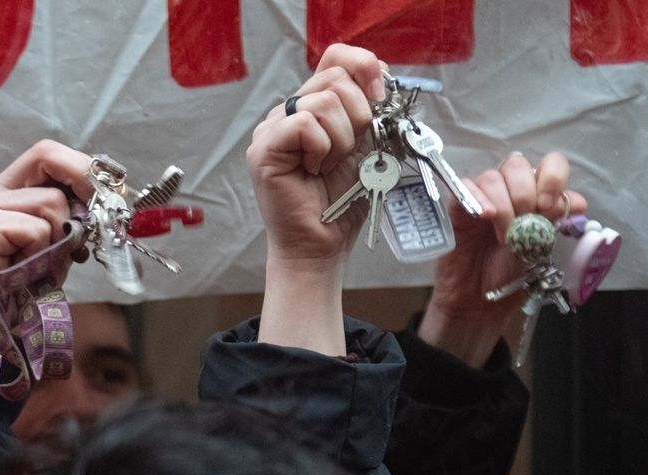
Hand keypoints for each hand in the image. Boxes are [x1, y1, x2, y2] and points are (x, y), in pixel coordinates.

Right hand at [0, 140, 94, 313]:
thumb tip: (110, 199)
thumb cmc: (22, 286)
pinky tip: (24, 271)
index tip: (108, 194)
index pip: (48, 153)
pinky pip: (38, 230)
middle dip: (80, 191)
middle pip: (49, 159)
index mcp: (12, 190)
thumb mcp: (55, 246)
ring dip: (58, 240)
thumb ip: (73, 219)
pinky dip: (41, 255)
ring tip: (39, 264)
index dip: (82, 167)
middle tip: (84, 229)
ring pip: (52, 202)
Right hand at [246, 44, 388, 352]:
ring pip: (323, 101)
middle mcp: (289, 112)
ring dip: (341, 139)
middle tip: (351, 151)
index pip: (336, 57)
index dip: (364, 66)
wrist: (322, 246)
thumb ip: (371, 110)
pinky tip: (313, 170)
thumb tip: (383, 76)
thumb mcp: (368, 146)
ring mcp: (272, 129)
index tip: (382, 95)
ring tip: (328, 167)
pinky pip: (305, 124)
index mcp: (314, 107)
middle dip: (359, 114)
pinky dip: (321, 149)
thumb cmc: (341, 204)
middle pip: (334, 77)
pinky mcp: (264, 148)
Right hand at [419, 152, 586, 367]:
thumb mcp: (539, 248)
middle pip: (517, 165)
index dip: (551, 177)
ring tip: (504, 236)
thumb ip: (554, 222)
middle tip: (524, 222)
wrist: (480, 299)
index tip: (547, 205)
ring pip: (492, 177)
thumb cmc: (511, 273)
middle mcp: (510, 190)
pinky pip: (464, 187)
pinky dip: (477, 199)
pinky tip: (485, 217)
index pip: (550, 165)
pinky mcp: (459, 206)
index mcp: (536, 194)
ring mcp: (483, 196)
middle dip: (524, 193)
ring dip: (503, 204)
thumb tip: (578, 203)